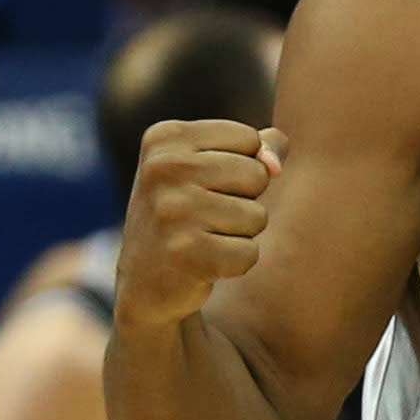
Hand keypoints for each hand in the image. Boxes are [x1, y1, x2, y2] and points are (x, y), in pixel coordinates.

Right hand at [116, 120, 281, 330]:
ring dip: (240, 234)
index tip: (204, 186)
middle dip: (244, 201)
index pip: (249, 139)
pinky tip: (202, 264)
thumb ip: (259, 150)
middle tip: (205, 217)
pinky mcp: (185, 252)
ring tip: (203, 239)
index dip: (241, 168)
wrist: (144, 281)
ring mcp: (172, 210)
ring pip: (257, 216)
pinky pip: (249, 253)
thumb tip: (275, 166)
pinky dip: (235, 264)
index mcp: (166, 137)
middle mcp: (163, 167)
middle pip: (257, 175)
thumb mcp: (212, 168)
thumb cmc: (188, 215)